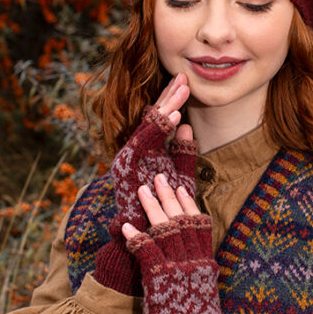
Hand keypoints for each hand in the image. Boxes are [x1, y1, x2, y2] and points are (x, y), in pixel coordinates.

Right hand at [110, 74, 196, 234]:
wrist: (143, 236)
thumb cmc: (163, 210)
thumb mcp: (179, 178)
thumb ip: (182, 154)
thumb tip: (186, 126)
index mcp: (144, 152)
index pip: (158, 120)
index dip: (171, 100)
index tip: (186, 83)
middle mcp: (133, 151)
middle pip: (152, 118)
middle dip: (169, 96)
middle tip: (184, 77)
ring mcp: (127, 157)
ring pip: (148, 126)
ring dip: (166, 107)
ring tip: (182, 91)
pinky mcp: (126, 166)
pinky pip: (144, 141)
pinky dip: (158, 127)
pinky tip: (174, 115)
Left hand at [121, 174, 222, 313]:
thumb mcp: (202, 297)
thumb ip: (196, 278)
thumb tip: (192, 267)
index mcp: (206, 266)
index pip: (200, 226)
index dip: (189, 206)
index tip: (181, 188)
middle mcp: (195, 263)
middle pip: (182, 220)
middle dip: (168, 197)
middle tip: (158, 178)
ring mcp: (179, 270)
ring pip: (165, 229)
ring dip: (151, 208)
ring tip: (141, 191)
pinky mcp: (161, 281)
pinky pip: (147, 251)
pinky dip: (136, 236)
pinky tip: (126, 226)